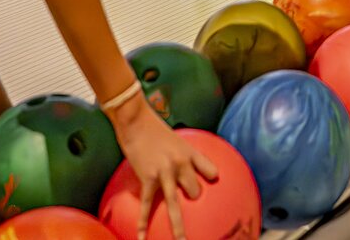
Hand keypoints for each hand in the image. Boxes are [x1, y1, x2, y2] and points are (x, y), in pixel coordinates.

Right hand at [110, 98, 218, 239]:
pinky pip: (148, 205)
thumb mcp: (176, 139)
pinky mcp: (148, 178)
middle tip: (181, 194)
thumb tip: (185, 168)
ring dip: (178, 226)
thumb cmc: (154, 129)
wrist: (136, 121)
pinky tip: (142, 237)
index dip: (212, 178)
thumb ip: (184, 155)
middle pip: (195, 191)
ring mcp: (164, 173)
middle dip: (191, 196)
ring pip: (175, 203)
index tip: (213, 184)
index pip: (211, 170)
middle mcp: (181, 164)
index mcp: (190, 153)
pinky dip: (143, 222)